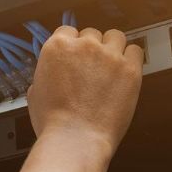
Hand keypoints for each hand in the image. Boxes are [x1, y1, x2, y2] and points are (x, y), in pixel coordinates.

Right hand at [27, 26, 142, 152]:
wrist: (75, 139)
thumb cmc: (54, 123)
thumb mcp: (35, 94)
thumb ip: (44, 76)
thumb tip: (50, 76)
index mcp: (58, 47)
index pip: (68, 31)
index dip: (73, 45)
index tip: (76, 57)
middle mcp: (84, 45)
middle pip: (92, 34)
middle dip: (93, 48)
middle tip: (93, 68)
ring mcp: (109, 56)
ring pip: (116, 36)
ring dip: (113, 48)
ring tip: (111, 67)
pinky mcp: (130, 69)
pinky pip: (136, 50)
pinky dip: (132, 58)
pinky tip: (126, 71)